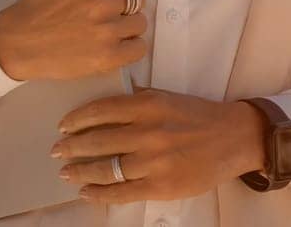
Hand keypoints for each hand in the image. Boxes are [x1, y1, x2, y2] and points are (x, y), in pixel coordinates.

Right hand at [0, 0, 148, 81]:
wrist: (20, 42)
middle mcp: (101, 4)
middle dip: (122, 2)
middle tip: (100, 10)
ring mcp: (106, 33)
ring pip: (140, 23)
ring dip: (127, 25)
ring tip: (106, 27)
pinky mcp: (108, 58)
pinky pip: (139, 48)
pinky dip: (130, 46)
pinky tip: (112, 42)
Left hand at [49, 82, 267, 204]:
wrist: (233, 138)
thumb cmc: (197, 116)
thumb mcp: (166, 97)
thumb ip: (137, 99)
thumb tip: (105, 102)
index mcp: (148, 106)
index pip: (101, 110)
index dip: (77, 119)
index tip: (63, 126)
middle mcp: (148, 132)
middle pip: (98, 141)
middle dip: (71, 147)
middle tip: (56, 151)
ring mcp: (154, 162)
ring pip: (106, 169)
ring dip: (80, 172)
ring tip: (66, 172)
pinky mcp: (160, 186)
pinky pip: (121, 192)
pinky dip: (99, 193)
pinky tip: (87, 192)